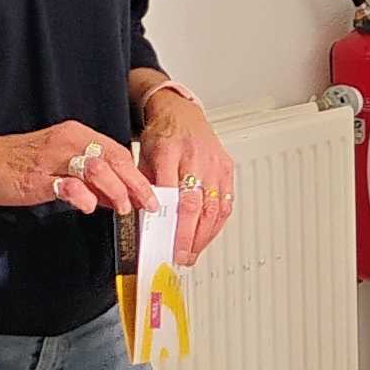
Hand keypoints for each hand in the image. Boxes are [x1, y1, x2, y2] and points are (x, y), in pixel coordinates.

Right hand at [0, 124, 155, 215]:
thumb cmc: (21, 165)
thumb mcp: (62, 167)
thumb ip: (91, 181)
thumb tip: (118, 198)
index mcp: (77, 135)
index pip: (117, 152)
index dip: (137, 175)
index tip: (151, 196)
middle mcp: (68, 141)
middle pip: (112, 158)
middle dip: (134, 183)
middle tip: (147, 205)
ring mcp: (52, 158)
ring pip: (95, 167)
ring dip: (114, 189)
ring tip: (123, 208)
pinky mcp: (37, 176)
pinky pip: (66, 184)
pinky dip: (82, 196)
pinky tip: (89, 207)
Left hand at [135, 91, 238, 267]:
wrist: (181, 114)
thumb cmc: (161, 135)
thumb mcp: (143, 157)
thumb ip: (144, 187)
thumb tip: (143, 220)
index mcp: (168, 152)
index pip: (170, 195)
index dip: (169, 223)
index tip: (164, 244)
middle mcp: (194, 158)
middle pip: (195, 205)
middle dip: (188, 237)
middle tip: (180, 256)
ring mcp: (214, 163)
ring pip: (214, 207)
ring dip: (204, 236)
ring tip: (193, 252)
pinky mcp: (227, 168)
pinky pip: (226, 202)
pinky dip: (217, 224)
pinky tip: (208, 236)